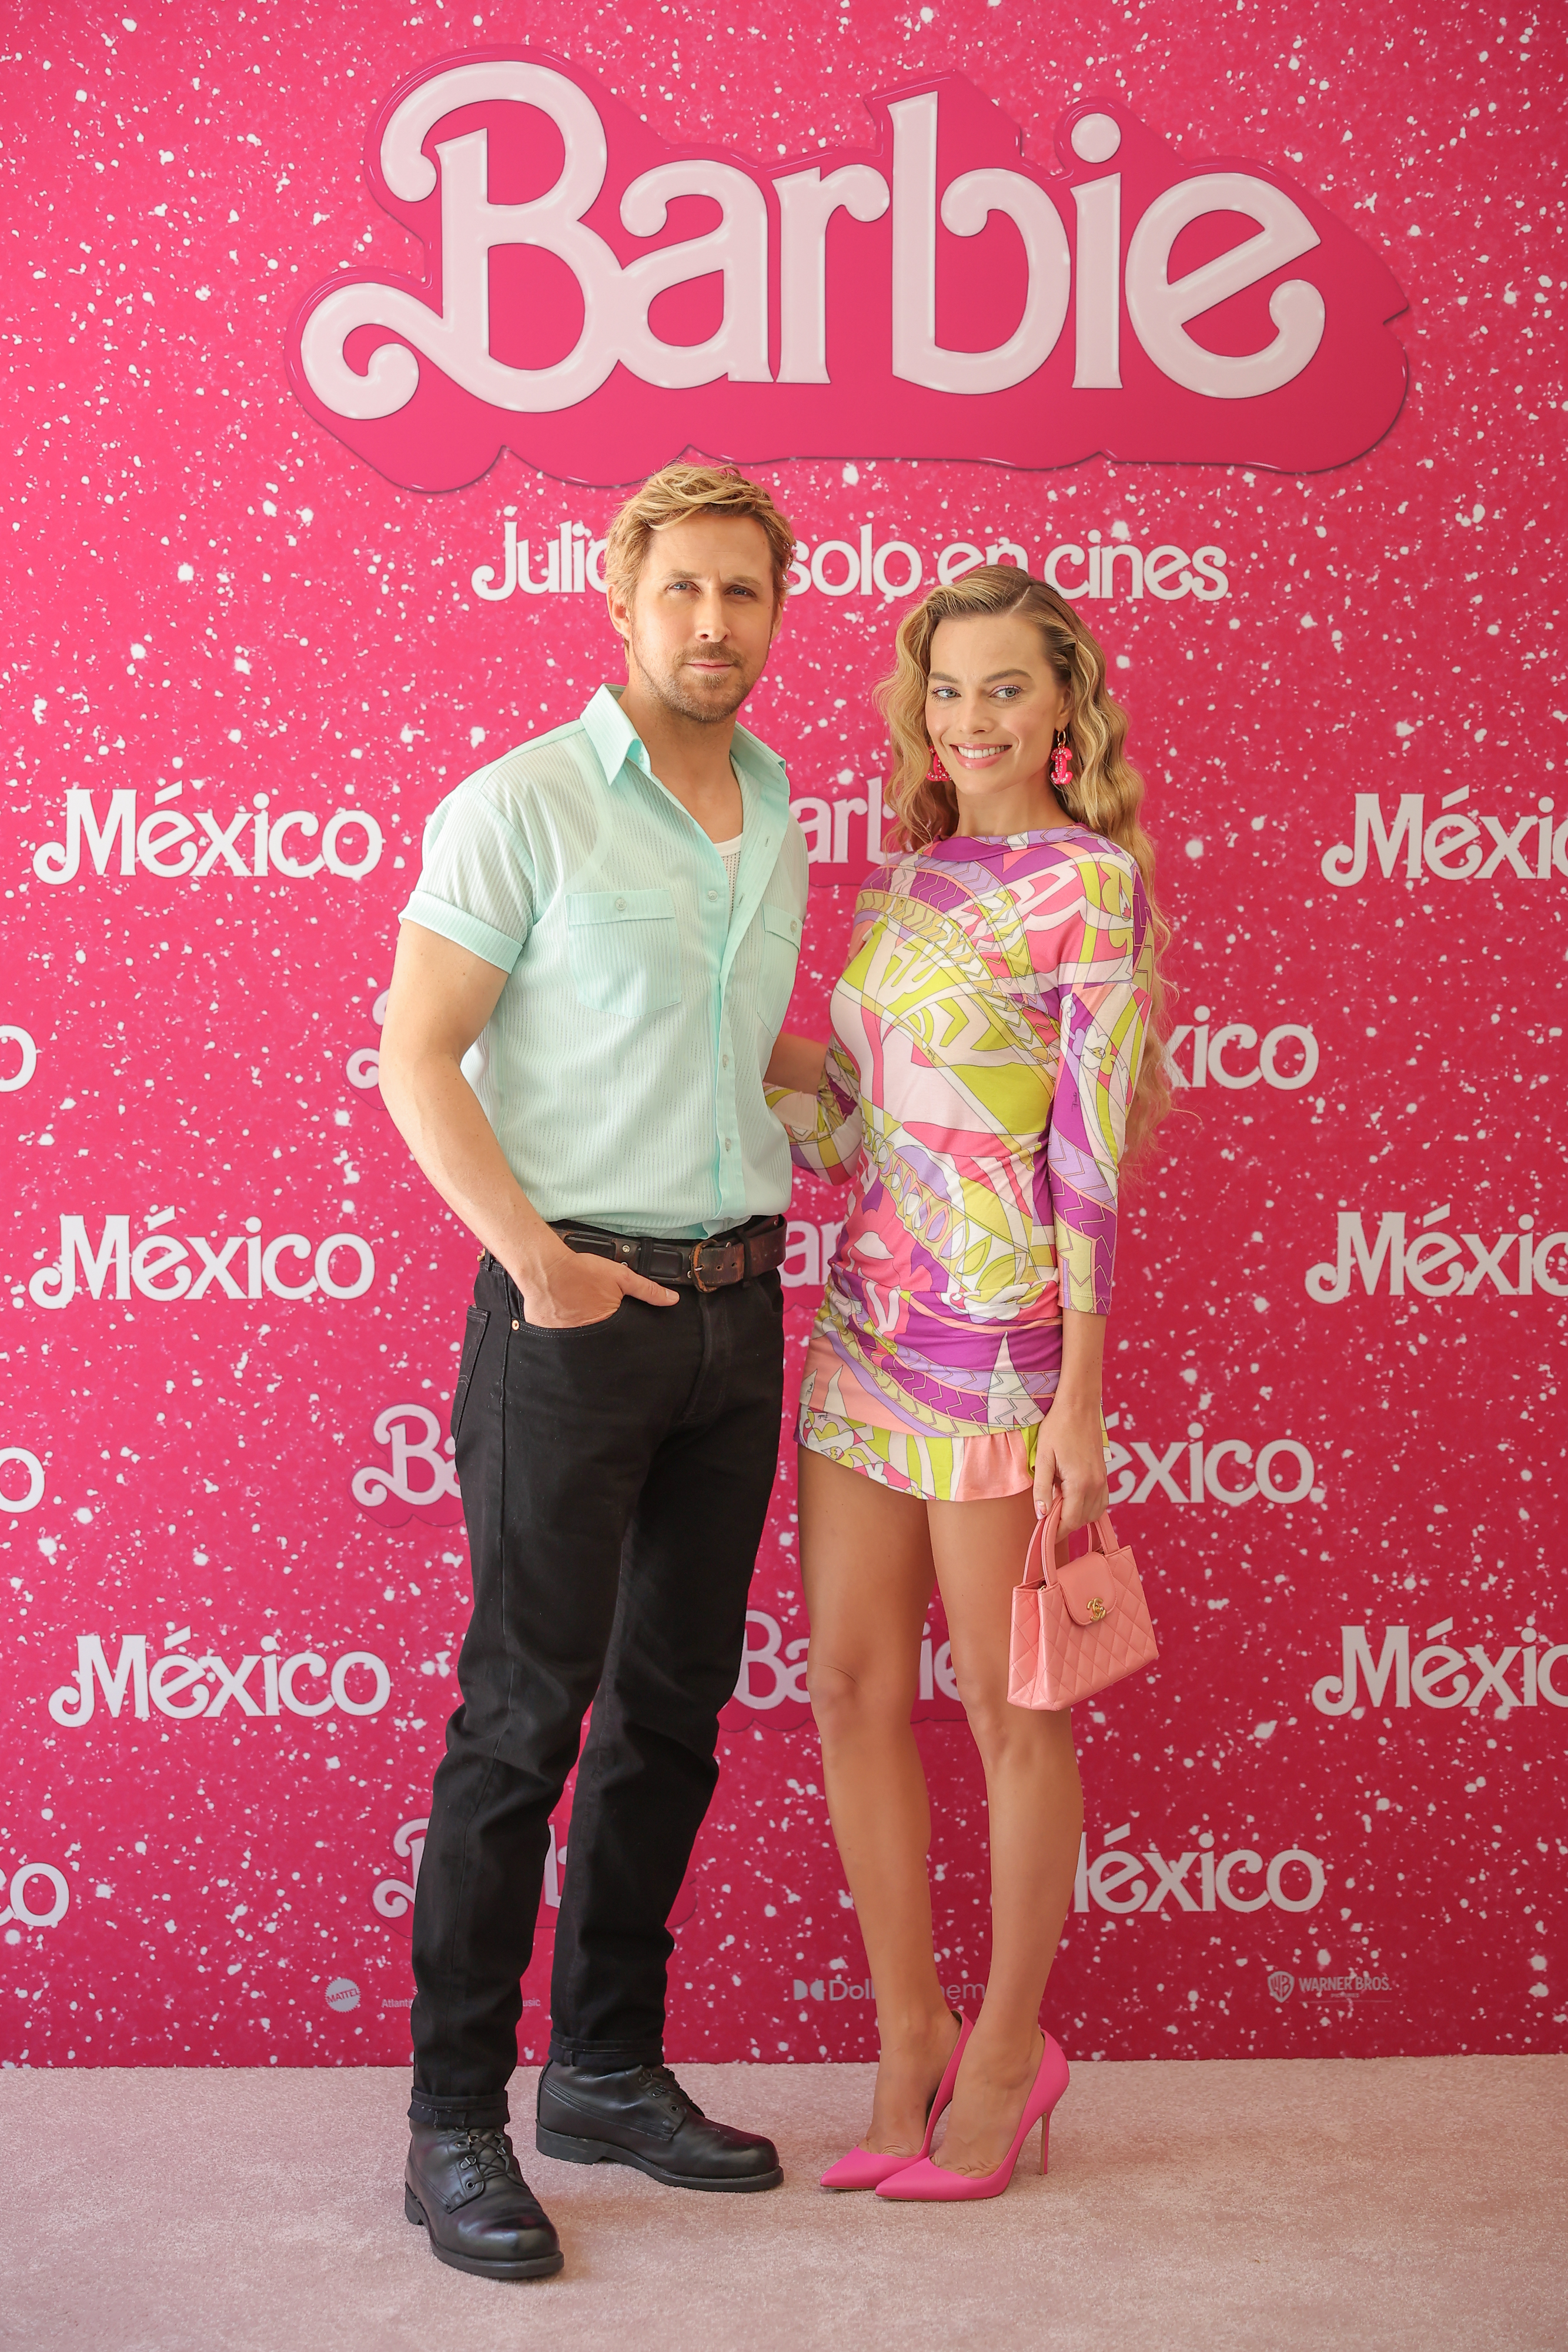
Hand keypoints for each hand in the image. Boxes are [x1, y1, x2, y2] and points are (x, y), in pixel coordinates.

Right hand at [517, 1245, 678, 1329]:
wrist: (546, 1268)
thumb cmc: (581, 1272)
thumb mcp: (621, 1277)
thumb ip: (648, 1290)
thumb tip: (672, 1299)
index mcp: (606, 1326)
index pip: (619, 1341)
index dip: (620, 1336)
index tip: (615, 1327)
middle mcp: (586, 1337)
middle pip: (599, 1344)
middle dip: (600, 1336)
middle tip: (591, 1314)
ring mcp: (564, 1339)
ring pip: (577, 1343)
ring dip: (579, 1333)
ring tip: (575, 1314)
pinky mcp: (547, 1336)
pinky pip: (557, 1339)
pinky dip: (560, 1331)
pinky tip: (560, 1317)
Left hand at [1032, 1394, 1108, 1533]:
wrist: (1079, 1406)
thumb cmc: (1058, 1428)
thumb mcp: (1043, 1458)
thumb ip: (1041, 1488)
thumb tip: (1041, 1514)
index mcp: (1080, 1483)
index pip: (1070, 1521)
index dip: (1055, 1531)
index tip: (1042, 1533)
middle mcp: (1096, 1485)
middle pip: (1083, 1520)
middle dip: (1065, 1524)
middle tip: (1046, 1516)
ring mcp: (1103, 1480)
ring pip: (1094, 1513)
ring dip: (1077, 1516)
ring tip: (1058, 1504)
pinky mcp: (1104, 1474)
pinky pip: (1101, 1501)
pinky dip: (1088, 1507)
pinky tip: (1072, 1498)